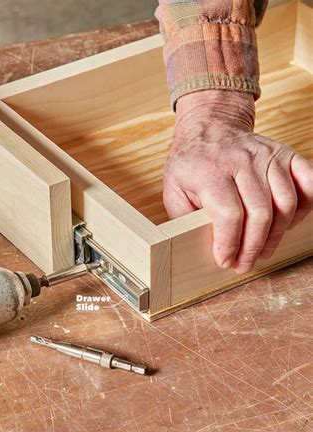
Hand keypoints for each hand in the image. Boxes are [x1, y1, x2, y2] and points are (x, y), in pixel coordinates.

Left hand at [163, 90, 312, 273]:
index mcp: (210, 171)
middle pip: (260, 214)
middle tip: (245, 263)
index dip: (230, 244)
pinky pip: (308, 183)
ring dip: (277, 234)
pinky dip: (304, 208)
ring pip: (286, 204)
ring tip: (263, 249)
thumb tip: (197, 244)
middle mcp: (242, 161)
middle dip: (253, 247)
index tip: (225, 260)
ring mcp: (267, 156)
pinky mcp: (285, 155)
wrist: (210, 128)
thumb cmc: (191, 162)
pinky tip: (288, 223)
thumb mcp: (172, 189)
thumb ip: (183, 216)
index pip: (229, 215)